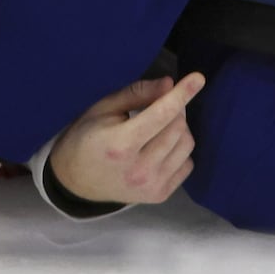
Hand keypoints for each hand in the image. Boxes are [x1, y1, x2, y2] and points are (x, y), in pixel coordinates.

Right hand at [47, 73, 203, 206]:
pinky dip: (179, 150)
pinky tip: (160, 148)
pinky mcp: (160, 196)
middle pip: (178, 128)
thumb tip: (169, 83)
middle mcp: (139, 169)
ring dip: (179, 129)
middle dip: (175, 108)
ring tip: (158, 127)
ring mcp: (151, 186)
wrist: (76, 181)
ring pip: (187, 144)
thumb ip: (137, 94)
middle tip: (160, 104)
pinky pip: (187, 163)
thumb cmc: (86, 138)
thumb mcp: (103, 108)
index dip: (181, 93)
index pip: (161, 114)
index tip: (198, 77)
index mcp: (121, 145)